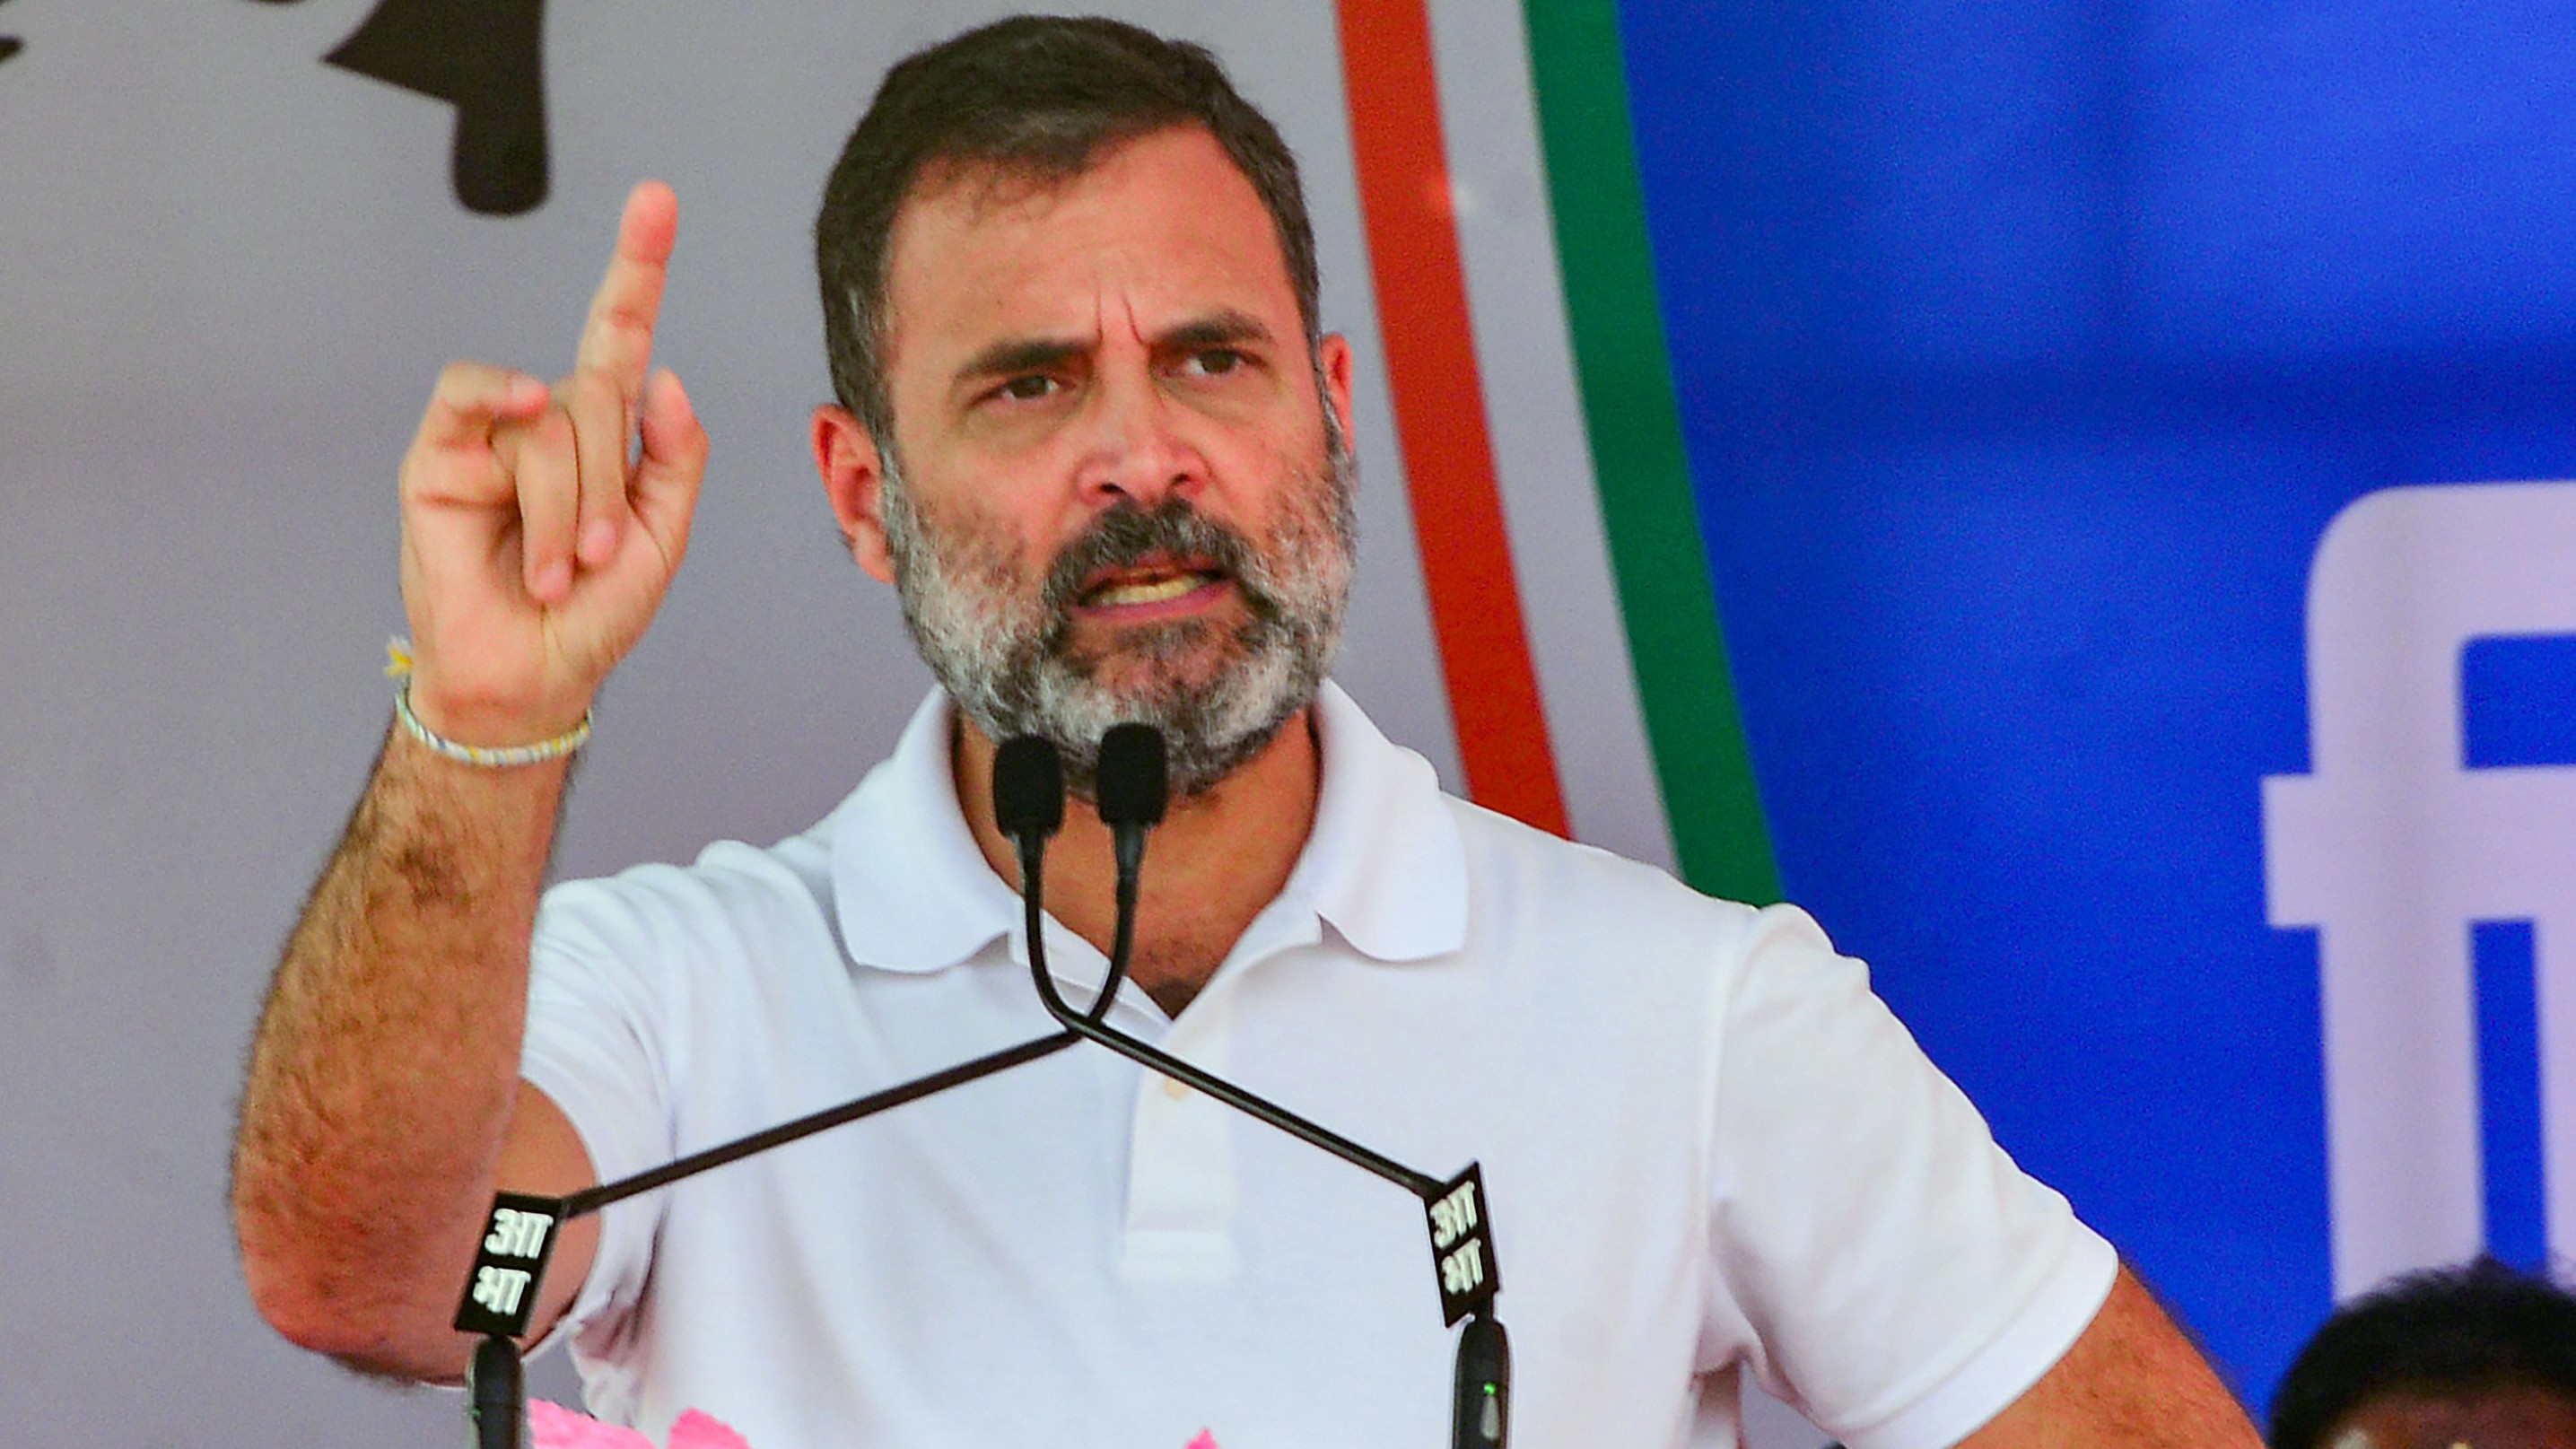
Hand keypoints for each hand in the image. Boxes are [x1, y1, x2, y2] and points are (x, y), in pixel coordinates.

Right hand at [395, 180, 708, 744]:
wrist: (530, 675)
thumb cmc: (595, 613)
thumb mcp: (664, 537)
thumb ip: (676, 455)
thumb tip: (664, 377)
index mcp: (606, 433)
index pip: (621, 335)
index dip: (638, 266)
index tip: (657, 198)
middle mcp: (549, 421)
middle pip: (600, 399)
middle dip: (607, 494)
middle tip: (593, 562)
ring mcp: (493, 434)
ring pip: (550, 421)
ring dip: (561, 510)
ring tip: (552, 572)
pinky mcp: (439, 454)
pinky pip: (474, 392)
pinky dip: (501, 397)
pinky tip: (519, 410)